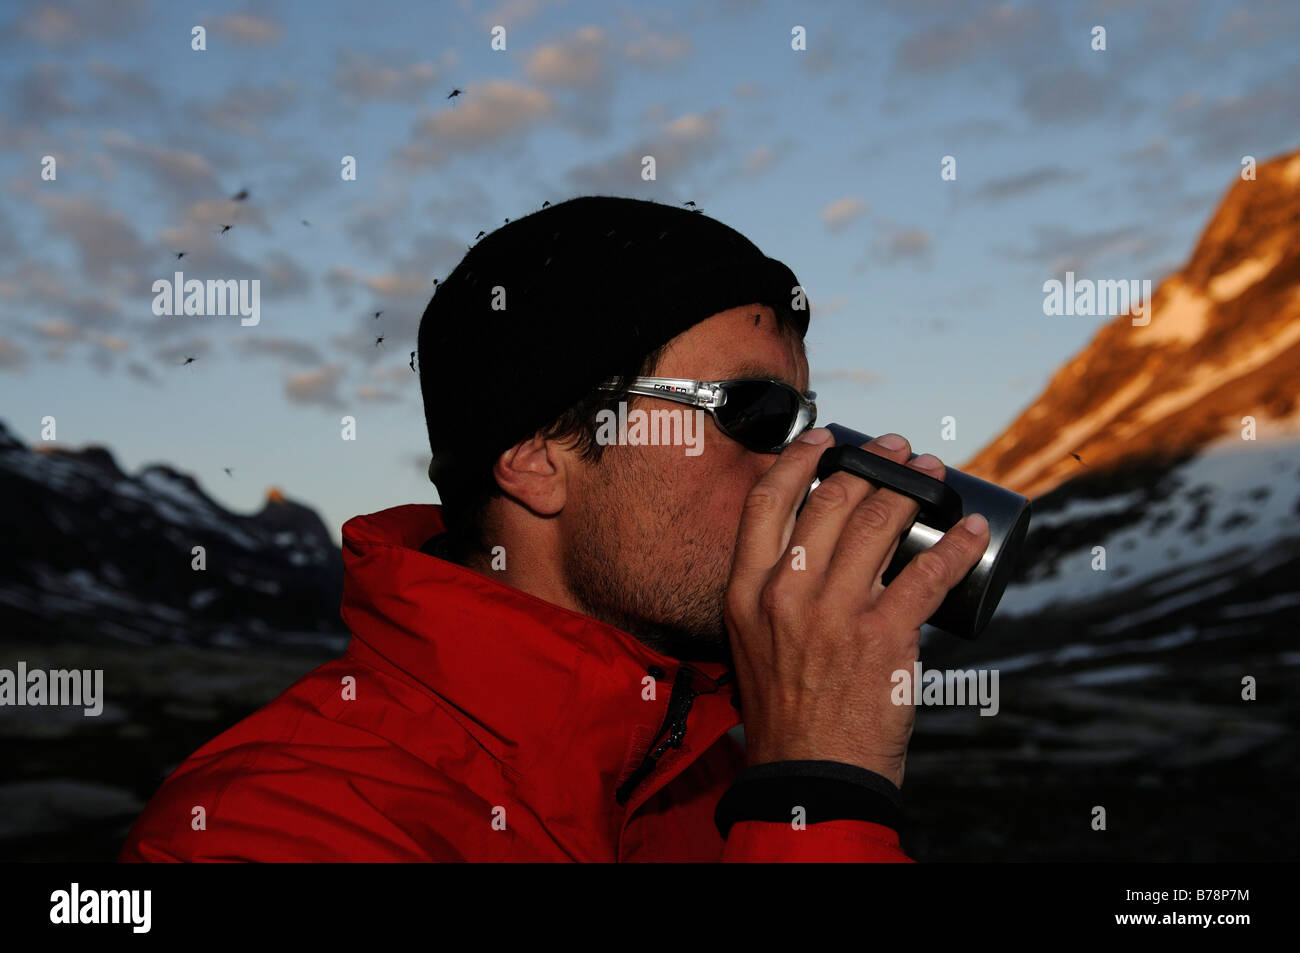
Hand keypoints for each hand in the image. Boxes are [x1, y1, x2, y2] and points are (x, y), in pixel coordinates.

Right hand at [723, 428, 989, 787]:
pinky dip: (957, 546)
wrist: (809, 775)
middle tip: (900, 451)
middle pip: (832, 501)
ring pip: (882, 524)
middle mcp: (785, 593)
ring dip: (916, 489)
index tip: (826, 441)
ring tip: (935, 475)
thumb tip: (818, 548)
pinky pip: (928, 574)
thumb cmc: (784, 711)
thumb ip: (772, 594)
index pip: (765, 502)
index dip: (798, 459)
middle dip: (874, 464)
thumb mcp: (751, 641)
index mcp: (745, 590)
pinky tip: (972, 530)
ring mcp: (835, 613)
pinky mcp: (883, 638)